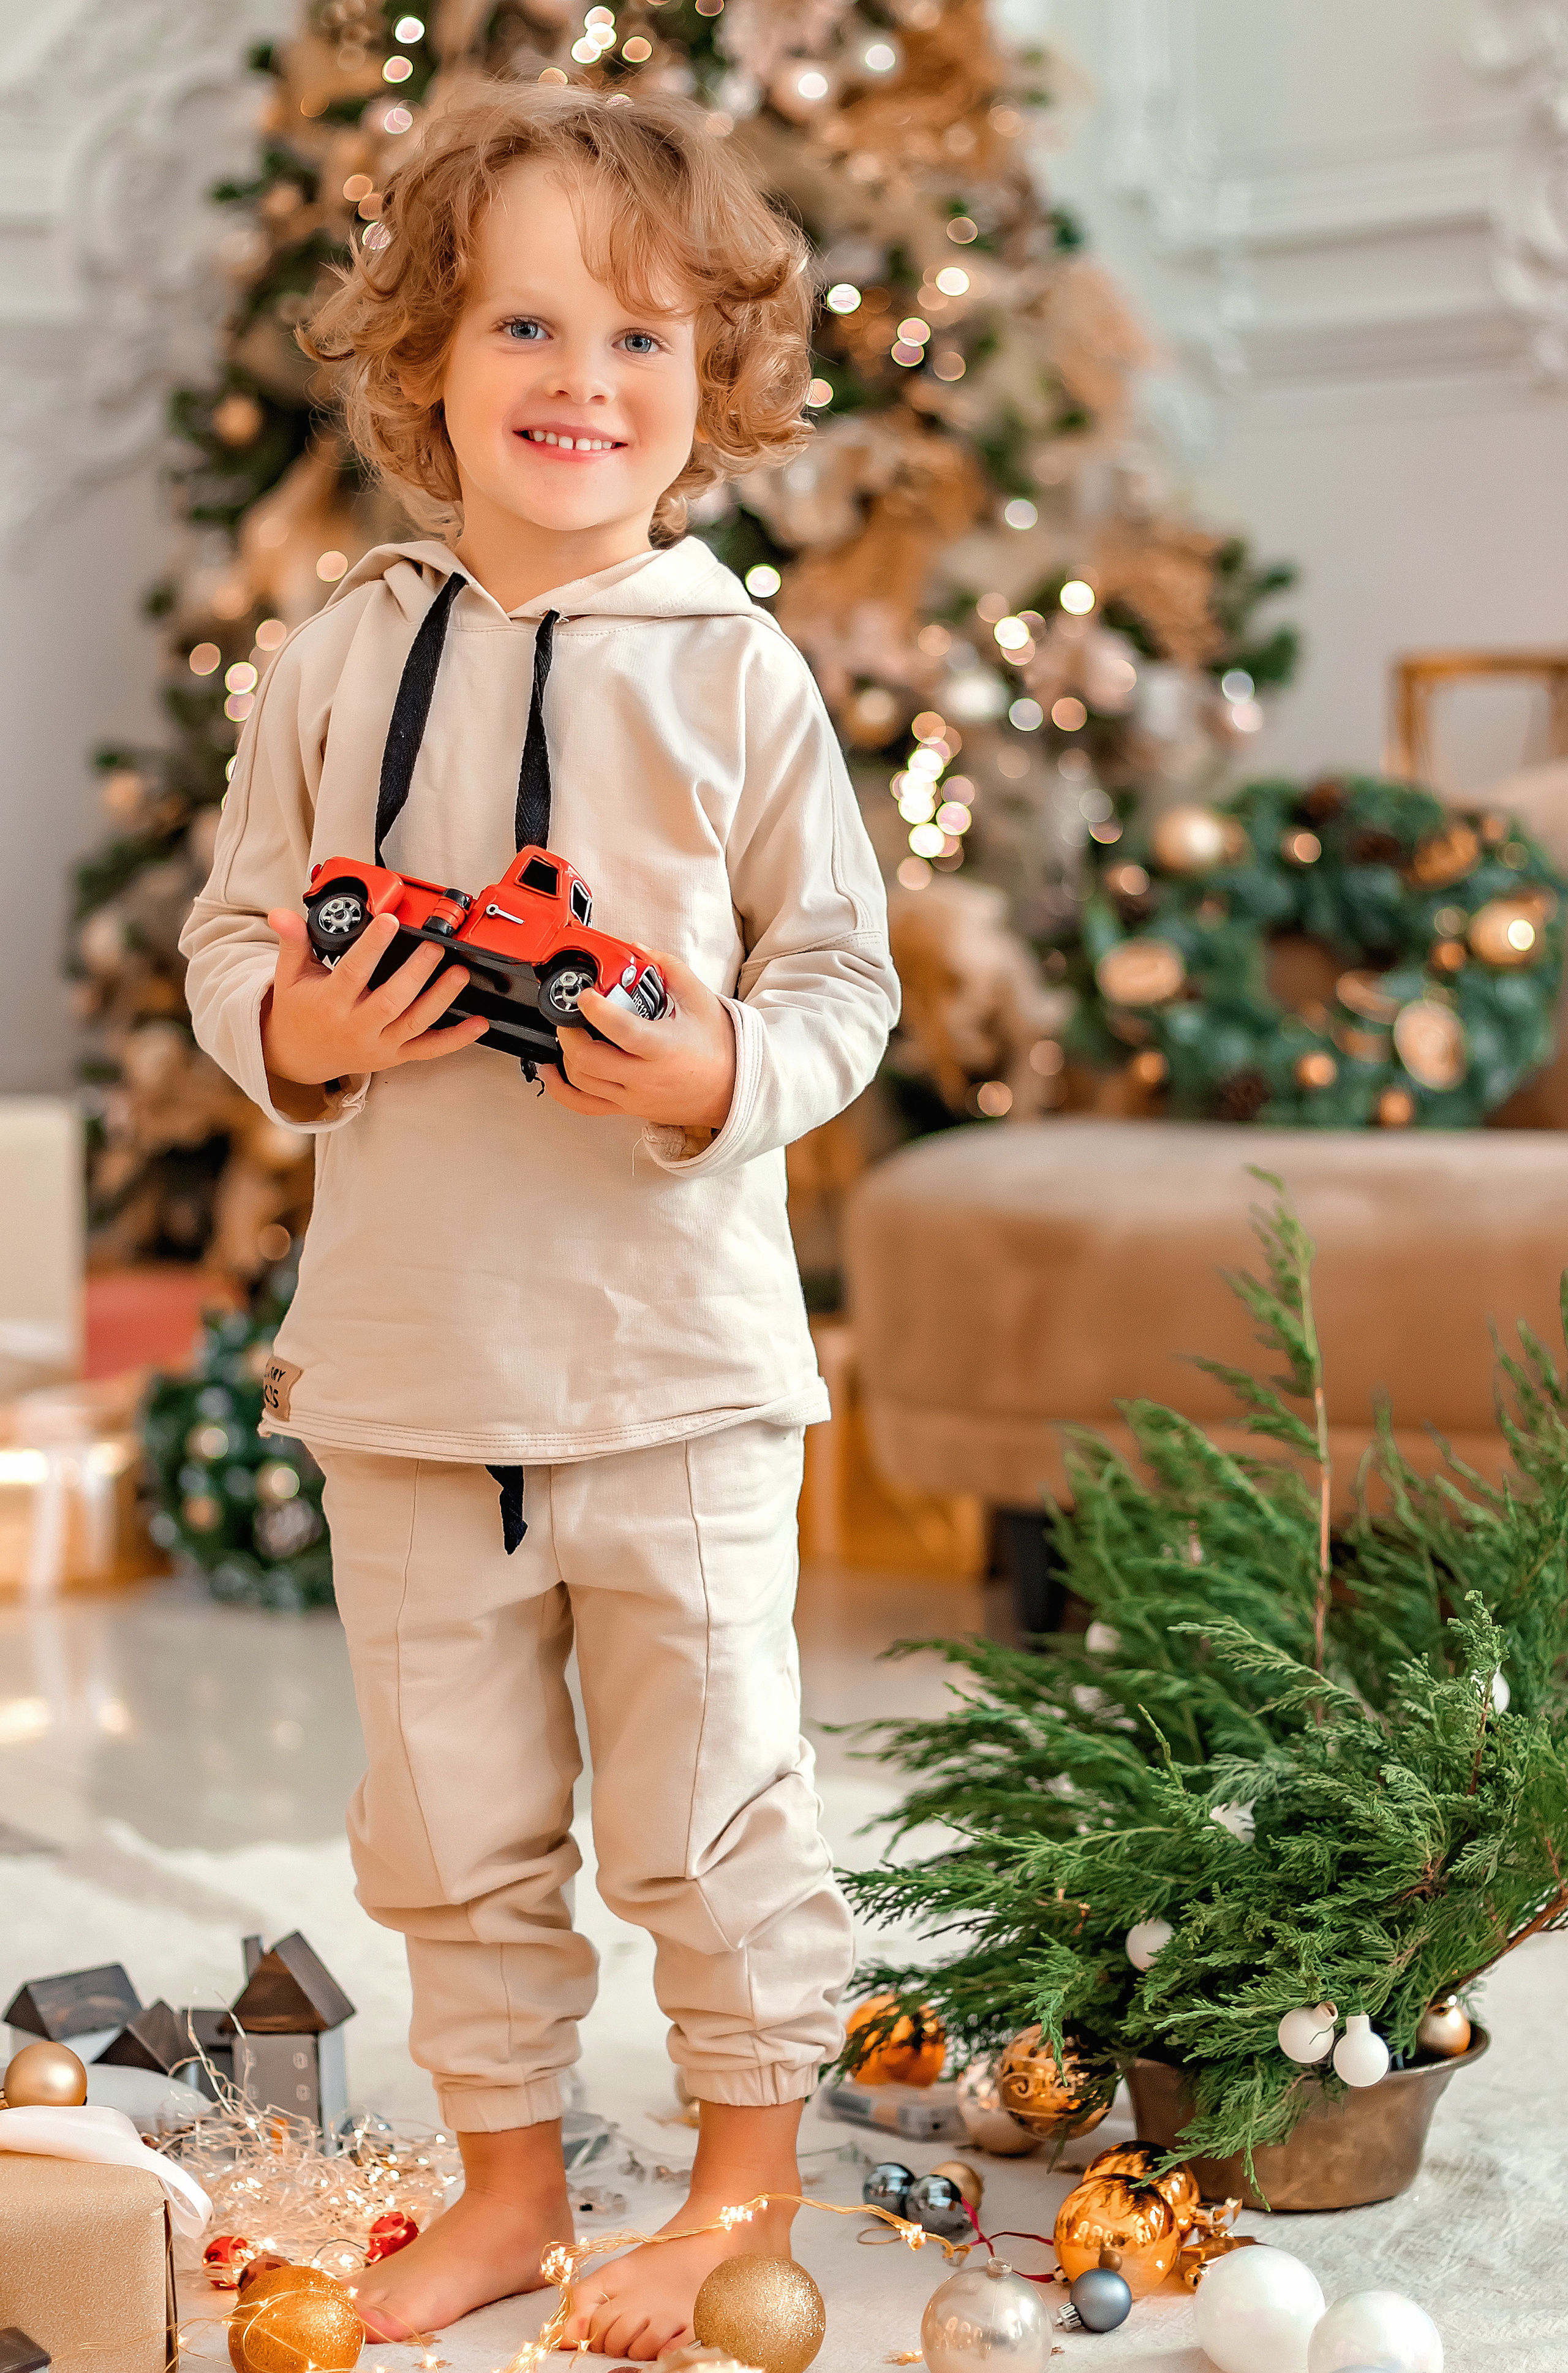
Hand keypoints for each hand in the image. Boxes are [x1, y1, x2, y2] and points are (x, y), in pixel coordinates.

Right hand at [260, 907, 487, 1085]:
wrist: (298, 1057)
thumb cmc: (299, 1011)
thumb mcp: (290, 976)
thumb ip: (293, 943)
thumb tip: (281, 914)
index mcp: (330, 1003)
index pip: (353, 973)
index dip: (372, 947)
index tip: (389, 921)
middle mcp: (356, 1027)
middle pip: (391, 1001)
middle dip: (416, 974)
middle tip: (435, 947)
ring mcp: (378, 1045)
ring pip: (414, 1024)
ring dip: (440, 1000)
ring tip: (459, 975)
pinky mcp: (395, 1056)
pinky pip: (429, 1050)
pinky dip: (456, 1039)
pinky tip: (479, 1023)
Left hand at [543, 949, 735, 1130]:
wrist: (732, 1088)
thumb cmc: (717, 1046)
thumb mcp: (699, 999)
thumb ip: (667, 968)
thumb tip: (636, 949)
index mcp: (664, 1048)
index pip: (622, 1031)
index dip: (597, 1011)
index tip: (586, 994)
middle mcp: (645, 1077)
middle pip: (589, 1060)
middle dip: (569, 1031)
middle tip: (570, 1012)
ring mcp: (633, 1097)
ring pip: (581, 1081)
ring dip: (565, 1054)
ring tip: (569, 1032)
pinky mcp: (626, 1108)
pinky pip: (583, 1105)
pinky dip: (560, 1089)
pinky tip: (552, 1069)